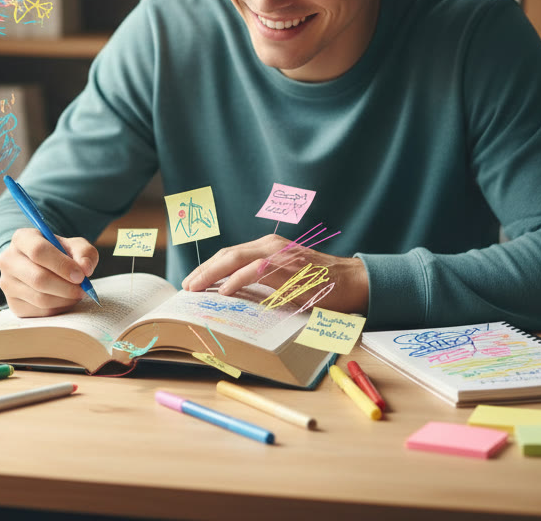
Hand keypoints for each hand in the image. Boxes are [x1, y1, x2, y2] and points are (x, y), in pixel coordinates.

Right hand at [0, 227, 98, 317]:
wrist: (42, 268)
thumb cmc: (59, 254)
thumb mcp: (74, 246)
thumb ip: (84, 253)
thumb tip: (85, 268)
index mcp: (22, 239)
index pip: (38, 251)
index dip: (62, 265)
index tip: (81, 275)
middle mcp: (8, 260)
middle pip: (38, 278)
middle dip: (66, 287)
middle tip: (83, 289)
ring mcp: (7, 284)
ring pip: (40, 298)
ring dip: (65, 299)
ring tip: (77, 293)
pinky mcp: (13, 305)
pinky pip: (40, 312)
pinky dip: (59, 308)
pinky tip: (65, 299)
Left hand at [180, 234, 368, 313]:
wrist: (353, 282)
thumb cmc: (320, 284)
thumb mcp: (285, 278)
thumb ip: (262, 280)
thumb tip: (232, 295)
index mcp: (269, 247)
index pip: (230, 254)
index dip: (208, 267)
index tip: (193, 281)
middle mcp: (271, 246)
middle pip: (227, 254)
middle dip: (203, 270)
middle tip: (186, 287)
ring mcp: (280, 254)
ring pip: (236, 259)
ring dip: (212, 274)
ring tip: (196, 289)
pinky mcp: (288, 268)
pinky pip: (255, 271)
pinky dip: (236, 280)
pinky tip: (224, 291)